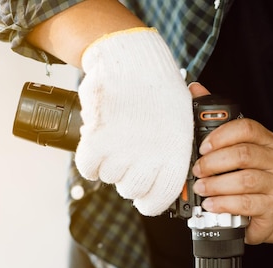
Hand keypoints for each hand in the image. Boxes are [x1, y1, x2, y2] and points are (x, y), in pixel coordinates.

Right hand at [74, 29, 192, 215]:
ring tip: (117, 144)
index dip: (150, 201)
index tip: (146, 196)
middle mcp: (149, 158)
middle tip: (129, 161)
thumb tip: (177, 177)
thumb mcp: (184, 121)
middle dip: (128, 179)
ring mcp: (122, 151)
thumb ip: (178, 152)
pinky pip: (88, 168)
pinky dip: (90, 162)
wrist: (134, 61)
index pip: (159, 200)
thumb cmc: (161, 90)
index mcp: (175, 156)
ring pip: (109, 178)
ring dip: (109, 166)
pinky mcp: (98, 140)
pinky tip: (98, 148)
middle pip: (130, 190)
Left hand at [189, 84, 272, 243]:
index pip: (248, 128)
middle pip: (245, 154)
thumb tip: (195, 88)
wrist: (268, 207)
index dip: (222, 135)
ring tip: (201, 189)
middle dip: (214, 163)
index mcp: (265, 140)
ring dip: (217, 185)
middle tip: (197, 170)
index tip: (202, 147)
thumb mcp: (234, 148)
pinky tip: (212, 204)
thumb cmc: (246, 173)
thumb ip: (217, 121)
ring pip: (247, 180)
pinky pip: (248, 203)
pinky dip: (226, 204)